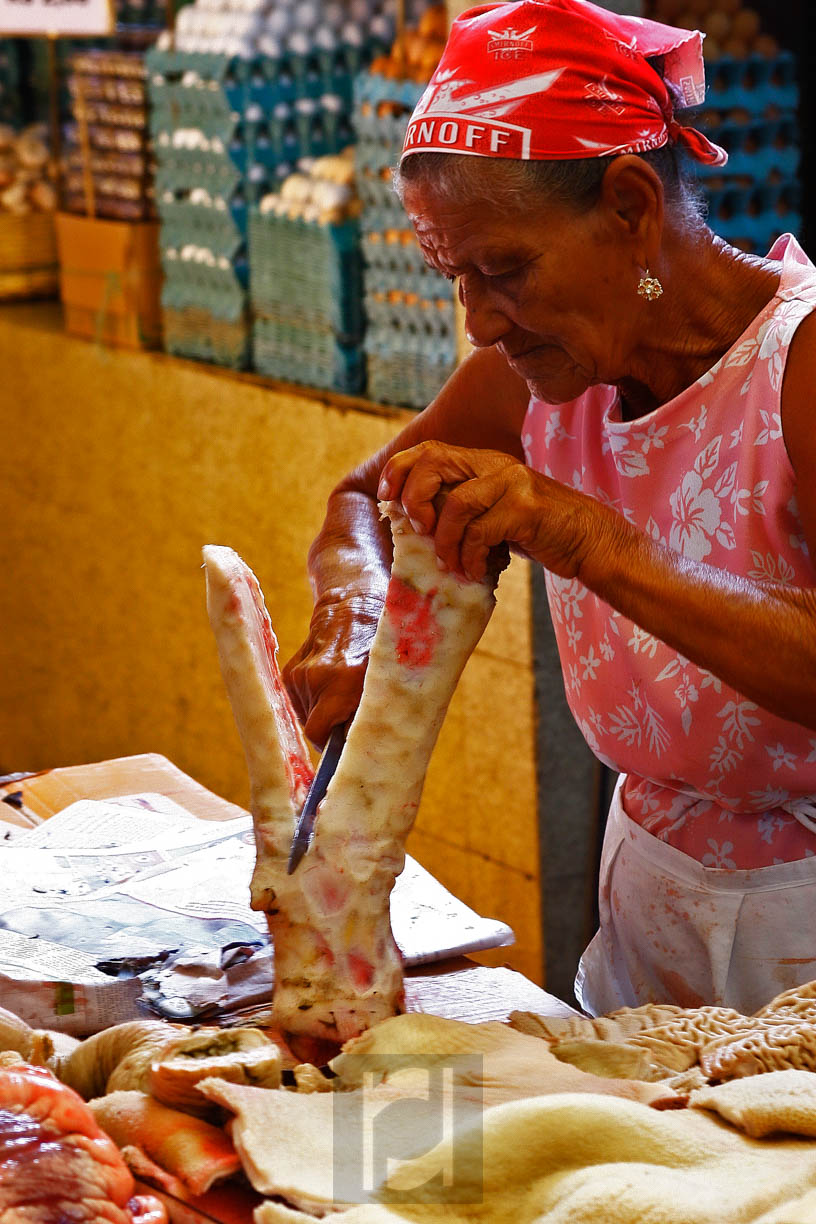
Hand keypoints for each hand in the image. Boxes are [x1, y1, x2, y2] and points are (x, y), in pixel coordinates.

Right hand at [283, 594, 383, 747]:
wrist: (352, 607)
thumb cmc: (378, 645)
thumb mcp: (386, 678)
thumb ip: (375, 712)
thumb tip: (366, 751)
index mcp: (343, 682)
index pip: (322, 736)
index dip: (333, 748)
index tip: (345, 754)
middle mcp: (317, 678)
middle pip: (314, 730)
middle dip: (330, 732)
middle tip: (349, 725)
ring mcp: (300, 675)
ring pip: (307, 717)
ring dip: (324, 715)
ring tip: (342, 696)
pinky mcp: (289, 672)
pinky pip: (300, 703)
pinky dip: (314, 702)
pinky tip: (330, 686)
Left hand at [378, 441, 602, 582]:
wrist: (587, 540)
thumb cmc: (537, 531)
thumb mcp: (493, 513)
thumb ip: (461, 510)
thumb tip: (414, 524)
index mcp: (482, 463)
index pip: (429, 450)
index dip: (400, 472)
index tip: (391, 501)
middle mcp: (494, 465)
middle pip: (434, 462)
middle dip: (415, 498)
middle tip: (419, 530)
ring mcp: (511, 483)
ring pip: (455, 505)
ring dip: (445, 543)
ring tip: (453, 565)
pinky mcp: (525, 508)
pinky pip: (480, 533)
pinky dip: (471, 557)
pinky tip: (477, 570)